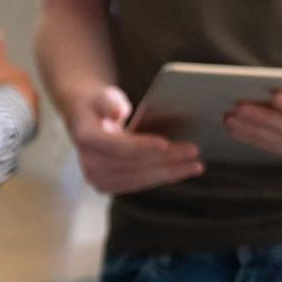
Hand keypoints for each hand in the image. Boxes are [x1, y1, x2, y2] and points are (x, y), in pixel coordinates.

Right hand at [0, 30, 40, 125]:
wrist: (9, 111)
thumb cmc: (1, 85)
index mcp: (22, 77)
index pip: (13, 77)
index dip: (2, 81)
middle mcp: (31, 92)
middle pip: (18, 93)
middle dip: (9, 96)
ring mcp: (32, 109)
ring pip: (21, 108)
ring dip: (13, 111)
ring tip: (0, 117)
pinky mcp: (31, 125)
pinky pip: (22, 123)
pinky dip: (15, 123)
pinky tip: (7, 126)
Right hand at [65, 84, 203, 194]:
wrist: (86, 122)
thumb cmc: (100, 105)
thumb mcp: (102, 95)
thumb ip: (109, 101)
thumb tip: (119, 111)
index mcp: (85, 137)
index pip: (115, 146)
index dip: (141, 146)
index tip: (166, 144)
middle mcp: (88, 163)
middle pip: (133, 165)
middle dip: (166, 159)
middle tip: (194, 150)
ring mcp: (97, 178)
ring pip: (139, 179)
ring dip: (170, 172)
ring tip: (196, 165)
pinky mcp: (109, 186)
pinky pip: (140, 184)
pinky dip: (163, 177)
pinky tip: (182, 170)